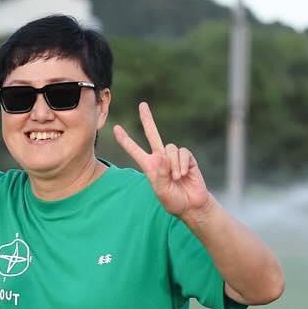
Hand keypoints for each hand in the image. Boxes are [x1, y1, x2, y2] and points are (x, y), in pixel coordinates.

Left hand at [113, 102, 212, 220]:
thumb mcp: (161, 191)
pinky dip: (182, 164)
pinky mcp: (187, 158)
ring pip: (170, 147)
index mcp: (149, 165)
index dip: (125, 140)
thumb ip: (160, 175)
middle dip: (148, 119)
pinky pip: (183, 153)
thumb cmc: (173, 200)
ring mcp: (174, 157)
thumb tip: (163, 157)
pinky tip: (184, 174)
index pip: (134, 150)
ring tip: (176, 178)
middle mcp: (160, 158)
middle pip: (153, 134)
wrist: (191, 204)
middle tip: (142, 105)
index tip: (116, 128)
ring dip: (173, 164)